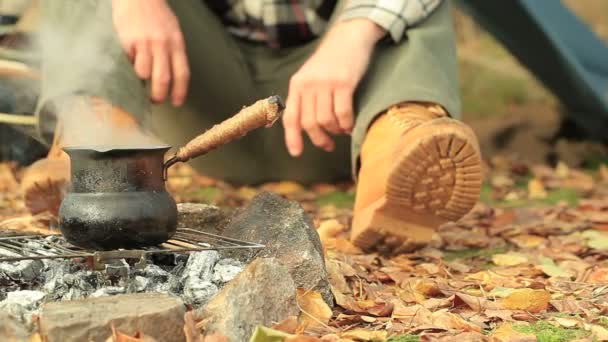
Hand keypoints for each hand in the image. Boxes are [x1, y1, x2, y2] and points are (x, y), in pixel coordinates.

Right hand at [112, 0, 189, 105]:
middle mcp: (163, 45)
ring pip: (144, 73)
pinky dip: (131, 65)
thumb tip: (172, 76)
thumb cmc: (156, 14)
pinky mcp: (129, 42)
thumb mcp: (173, 32)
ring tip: (141, 75)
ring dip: (142, 79)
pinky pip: (131, 62)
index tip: (177, 103)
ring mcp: (145, 43)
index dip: (180, 91)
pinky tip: (132, 58)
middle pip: (163, 78)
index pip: (182, 73)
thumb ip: (173, 52)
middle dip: (160, 94)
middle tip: (156, 100)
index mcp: (177, 44)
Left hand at [283, 19, 384, 155]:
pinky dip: (347, 124)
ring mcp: (326, 84)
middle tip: (327, 145)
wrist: (348, 37)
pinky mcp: (344, 83)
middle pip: (309, 123)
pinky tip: (350, 126)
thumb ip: (305, 97)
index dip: (292, 137)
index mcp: (297, 85)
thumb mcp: (310, 76)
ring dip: (335, 131)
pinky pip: (343, 114)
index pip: (290, 117)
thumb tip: (305, 127)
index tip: (297, 153)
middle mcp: (308, 85)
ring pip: (326, 120)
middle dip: (318, 139)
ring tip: (341, 131)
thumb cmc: (330, 61)